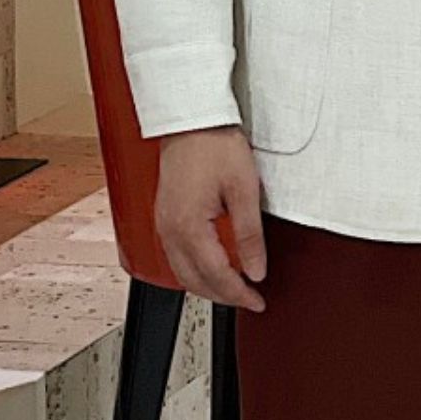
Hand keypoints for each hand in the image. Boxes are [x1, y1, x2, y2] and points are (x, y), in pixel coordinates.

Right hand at [154, 125, 266, 310]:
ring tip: (233, 288)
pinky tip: (212, 266)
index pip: (217, 275)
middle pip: (195, 281)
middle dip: (223, 296)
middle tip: (249, 299)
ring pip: (183, 272)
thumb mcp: (244, 190)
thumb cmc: (215, 144)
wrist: (192, 119)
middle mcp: (170, 230)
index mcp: (189, 227)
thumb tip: (256, 269)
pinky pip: (176, 255)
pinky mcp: (164, 215)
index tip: (257, 300)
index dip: (239, 293)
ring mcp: (163, 223)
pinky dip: (195, 269)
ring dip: (207, 285)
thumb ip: (250, 235)